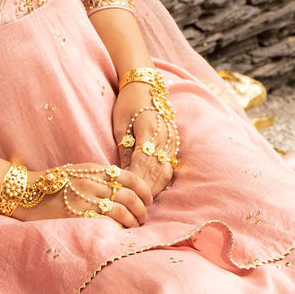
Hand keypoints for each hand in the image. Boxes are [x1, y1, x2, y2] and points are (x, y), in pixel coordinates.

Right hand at [13, 162, 151, 228]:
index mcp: (95, 170)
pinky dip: (117, 229)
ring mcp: (85, 200)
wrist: (26, 193)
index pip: (131, 178)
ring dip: (132, 221)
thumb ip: (100, 176)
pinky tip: (119, 232)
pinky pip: (107, 223)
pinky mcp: (78, 216)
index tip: (148, 200)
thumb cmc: (52, 183)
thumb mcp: (78, 171)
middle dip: (142, 209)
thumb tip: (124, 188)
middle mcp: (92, 183)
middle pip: (130, 196)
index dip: (145, 191)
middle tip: (143, 217)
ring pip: (122, 211)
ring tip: (133, 226)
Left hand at [113, 81, 174, 199]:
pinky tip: (151, 190)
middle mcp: (166, 138)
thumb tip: (122, 176)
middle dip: (145, 191)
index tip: (125, 194)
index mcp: (151, 132)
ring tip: (141, 202)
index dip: (135, 182)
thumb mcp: (120, 126)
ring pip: (165, 172)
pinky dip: (160, 180)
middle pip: (156, 172)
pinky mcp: (174, 144)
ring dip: (154, 188)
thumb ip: (124, 151)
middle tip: (132, 206)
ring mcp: (173, 141)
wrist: (146, 86)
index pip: (143, 164)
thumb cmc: (128, 104)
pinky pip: (169, 167)